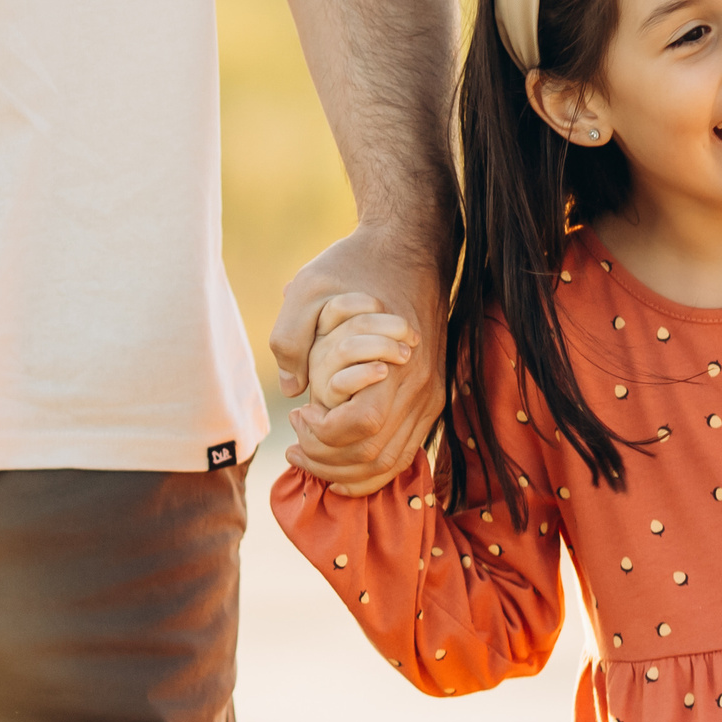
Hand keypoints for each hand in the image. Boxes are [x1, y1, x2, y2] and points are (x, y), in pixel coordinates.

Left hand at [271, 224, 446, 494]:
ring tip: (311, 457)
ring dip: (348, 473)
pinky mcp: (431, 397)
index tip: (298, 415)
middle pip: (375, 456)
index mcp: (393, 364)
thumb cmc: (355, 266)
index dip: (323, 436)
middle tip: (294, 446)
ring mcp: (430, 396)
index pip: (362, 428)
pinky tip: (341, 459)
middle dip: (328, 462)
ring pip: (393, 462)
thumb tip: (290, 387)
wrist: (411, 248)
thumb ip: (290, 338)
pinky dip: (372, 468)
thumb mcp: (307, 287)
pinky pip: (405, 450)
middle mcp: (419, 388)